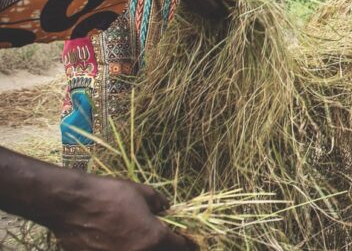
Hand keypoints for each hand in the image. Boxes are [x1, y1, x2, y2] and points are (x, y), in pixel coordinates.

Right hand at [49, 174, 195, 250]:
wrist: (72, 204)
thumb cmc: (108, 194)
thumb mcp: (140, 192)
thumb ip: (157, 202)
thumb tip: (167, 207)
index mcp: (152, 237)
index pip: (178, 246)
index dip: (188, 245)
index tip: (193, 245)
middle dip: (168, 249)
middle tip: (169, 243)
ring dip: (146, 249)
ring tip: (142, 241)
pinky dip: (125, 250)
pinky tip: (121, 243)